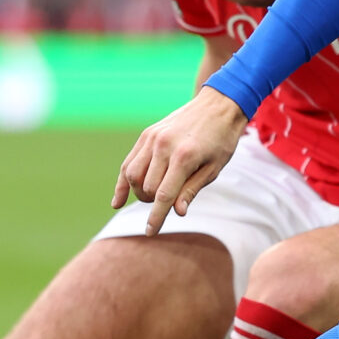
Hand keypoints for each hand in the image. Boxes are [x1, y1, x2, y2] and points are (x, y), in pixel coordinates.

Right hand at [116, 87, 249, 231]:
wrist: (218, 105)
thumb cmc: (221, 139)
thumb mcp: (214, 168)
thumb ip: (192, 189)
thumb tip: (177, 212)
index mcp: (184, 156)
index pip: (164, 195)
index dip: (157, 217)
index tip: (150, 233)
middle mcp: (164, 146)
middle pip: (147, 187)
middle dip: (154, 202)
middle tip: (169, 202)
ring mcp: (152, 138)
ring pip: (132, 176)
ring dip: (139, 192)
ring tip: (154, 195)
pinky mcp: (146, 135)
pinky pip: (128, 162)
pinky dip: (122, 181)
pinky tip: (117, 200)